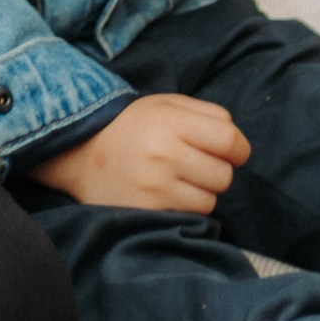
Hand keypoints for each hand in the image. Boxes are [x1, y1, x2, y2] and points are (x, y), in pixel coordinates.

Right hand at [27, 92, 250, 211]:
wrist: (80, 154)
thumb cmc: (132, 127)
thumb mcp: (165, 105)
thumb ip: (207, 114)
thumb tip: (239, 143)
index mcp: (170, 121)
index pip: (230, 140)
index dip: (238, 149)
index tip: (230, 152)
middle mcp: (164, 153)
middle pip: (224, 174)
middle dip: (217, 171)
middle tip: (195, 165)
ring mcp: (155, 185)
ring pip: (211, 199)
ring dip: (202, 192)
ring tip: (178, 179)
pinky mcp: (148, 210)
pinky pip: (191, 215)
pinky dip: (186, 207)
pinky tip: (168, 194)